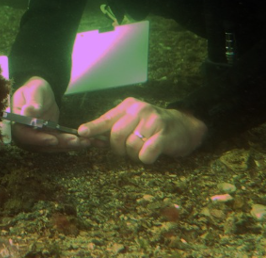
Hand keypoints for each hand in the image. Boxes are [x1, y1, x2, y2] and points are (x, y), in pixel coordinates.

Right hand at [10, 77, 94, 151]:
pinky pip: (58, 142)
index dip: (38, 139)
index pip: (23, 135)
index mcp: (16, 122)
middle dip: (59, 144)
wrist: (40, 93)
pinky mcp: (47, 138)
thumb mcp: (34, 91)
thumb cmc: (34, 89)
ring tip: (84, 142)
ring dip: (68, 145)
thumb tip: (28, 112)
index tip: (53, 139)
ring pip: (51, 145)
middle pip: (40, 144)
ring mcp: (36, 138)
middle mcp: (24, 134)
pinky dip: (70, 143)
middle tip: (75, 141)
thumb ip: (32, 102)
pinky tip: (84, 142)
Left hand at [78, 97, 207, 163]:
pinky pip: (145, 154)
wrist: (184, 126)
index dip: (93, 127)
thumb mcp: (132, 120)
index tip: (82, 133)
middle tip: (126, 151)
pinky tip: (151, 154)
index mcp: (128, 105)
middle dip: (118, 149)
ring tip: (142, 150)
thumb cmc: (153, 126)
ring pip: (130, 146)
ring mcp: (152, 121)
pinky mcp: (164, 135)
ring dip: (133, 155)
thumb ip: (113, 127)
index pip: (106, 118)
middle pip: (116, 135)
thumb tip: (89, 137)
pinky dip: (145, 159)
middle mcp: (139, 110)